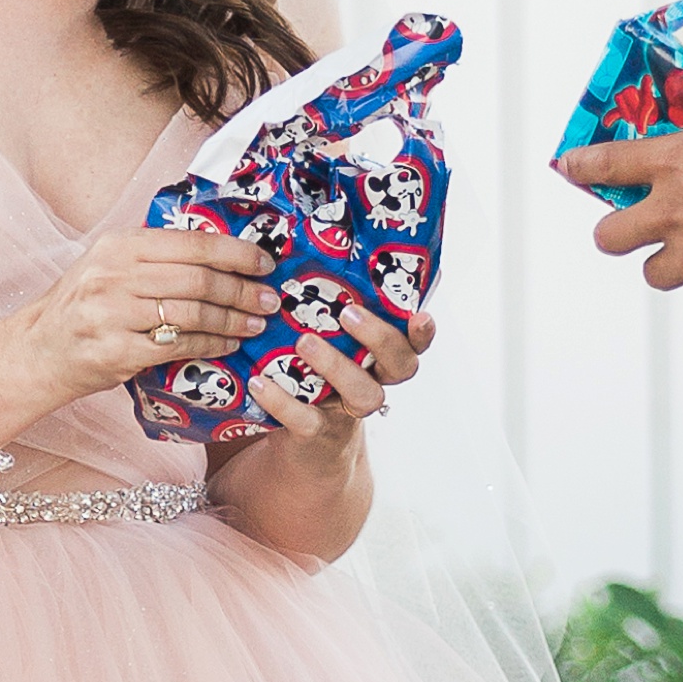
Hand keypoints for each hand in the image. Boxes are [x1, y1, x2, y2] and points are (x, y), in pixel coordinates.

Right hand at [0, 221, 271, 450]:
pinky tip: (228, 345)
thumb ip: (155, 256)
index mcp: (119, 245)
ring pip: (192, 313)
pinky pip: (178, 345)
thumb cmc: (83, 306)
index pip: (191, 243)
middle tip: (269, 299)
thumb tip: (221, 250)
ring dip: (232, 320)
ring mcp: (113, 314)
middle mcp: (114, 275)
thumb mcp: (109, 265)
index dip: (236, 252)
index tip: (265, 262)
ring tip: (256, 324)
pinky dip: (210, 345)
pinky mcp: (117, 351)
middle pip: (197, 279)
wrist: (38, 350)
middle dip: (242, 289)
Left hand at [246, 296, 435, 451]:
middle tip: (347, 313)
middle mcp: (373, 381)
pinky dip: (283, 401)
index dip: (422, 332)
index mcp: (379, 356)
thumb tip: (296, 243)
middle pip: (400, 364)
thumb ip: (324, 307)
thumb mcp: (323, 339)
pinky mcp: (317, 432)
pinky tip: (260, 380)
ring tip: (304, 341)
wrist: (300, 438)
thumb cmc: (311, 371)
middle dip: (379, 338)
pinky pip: (307, 420)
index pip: (413, 342)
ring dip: (336, 365)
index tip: (419, 314)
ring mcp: (349, 410)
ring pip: (364, 394)